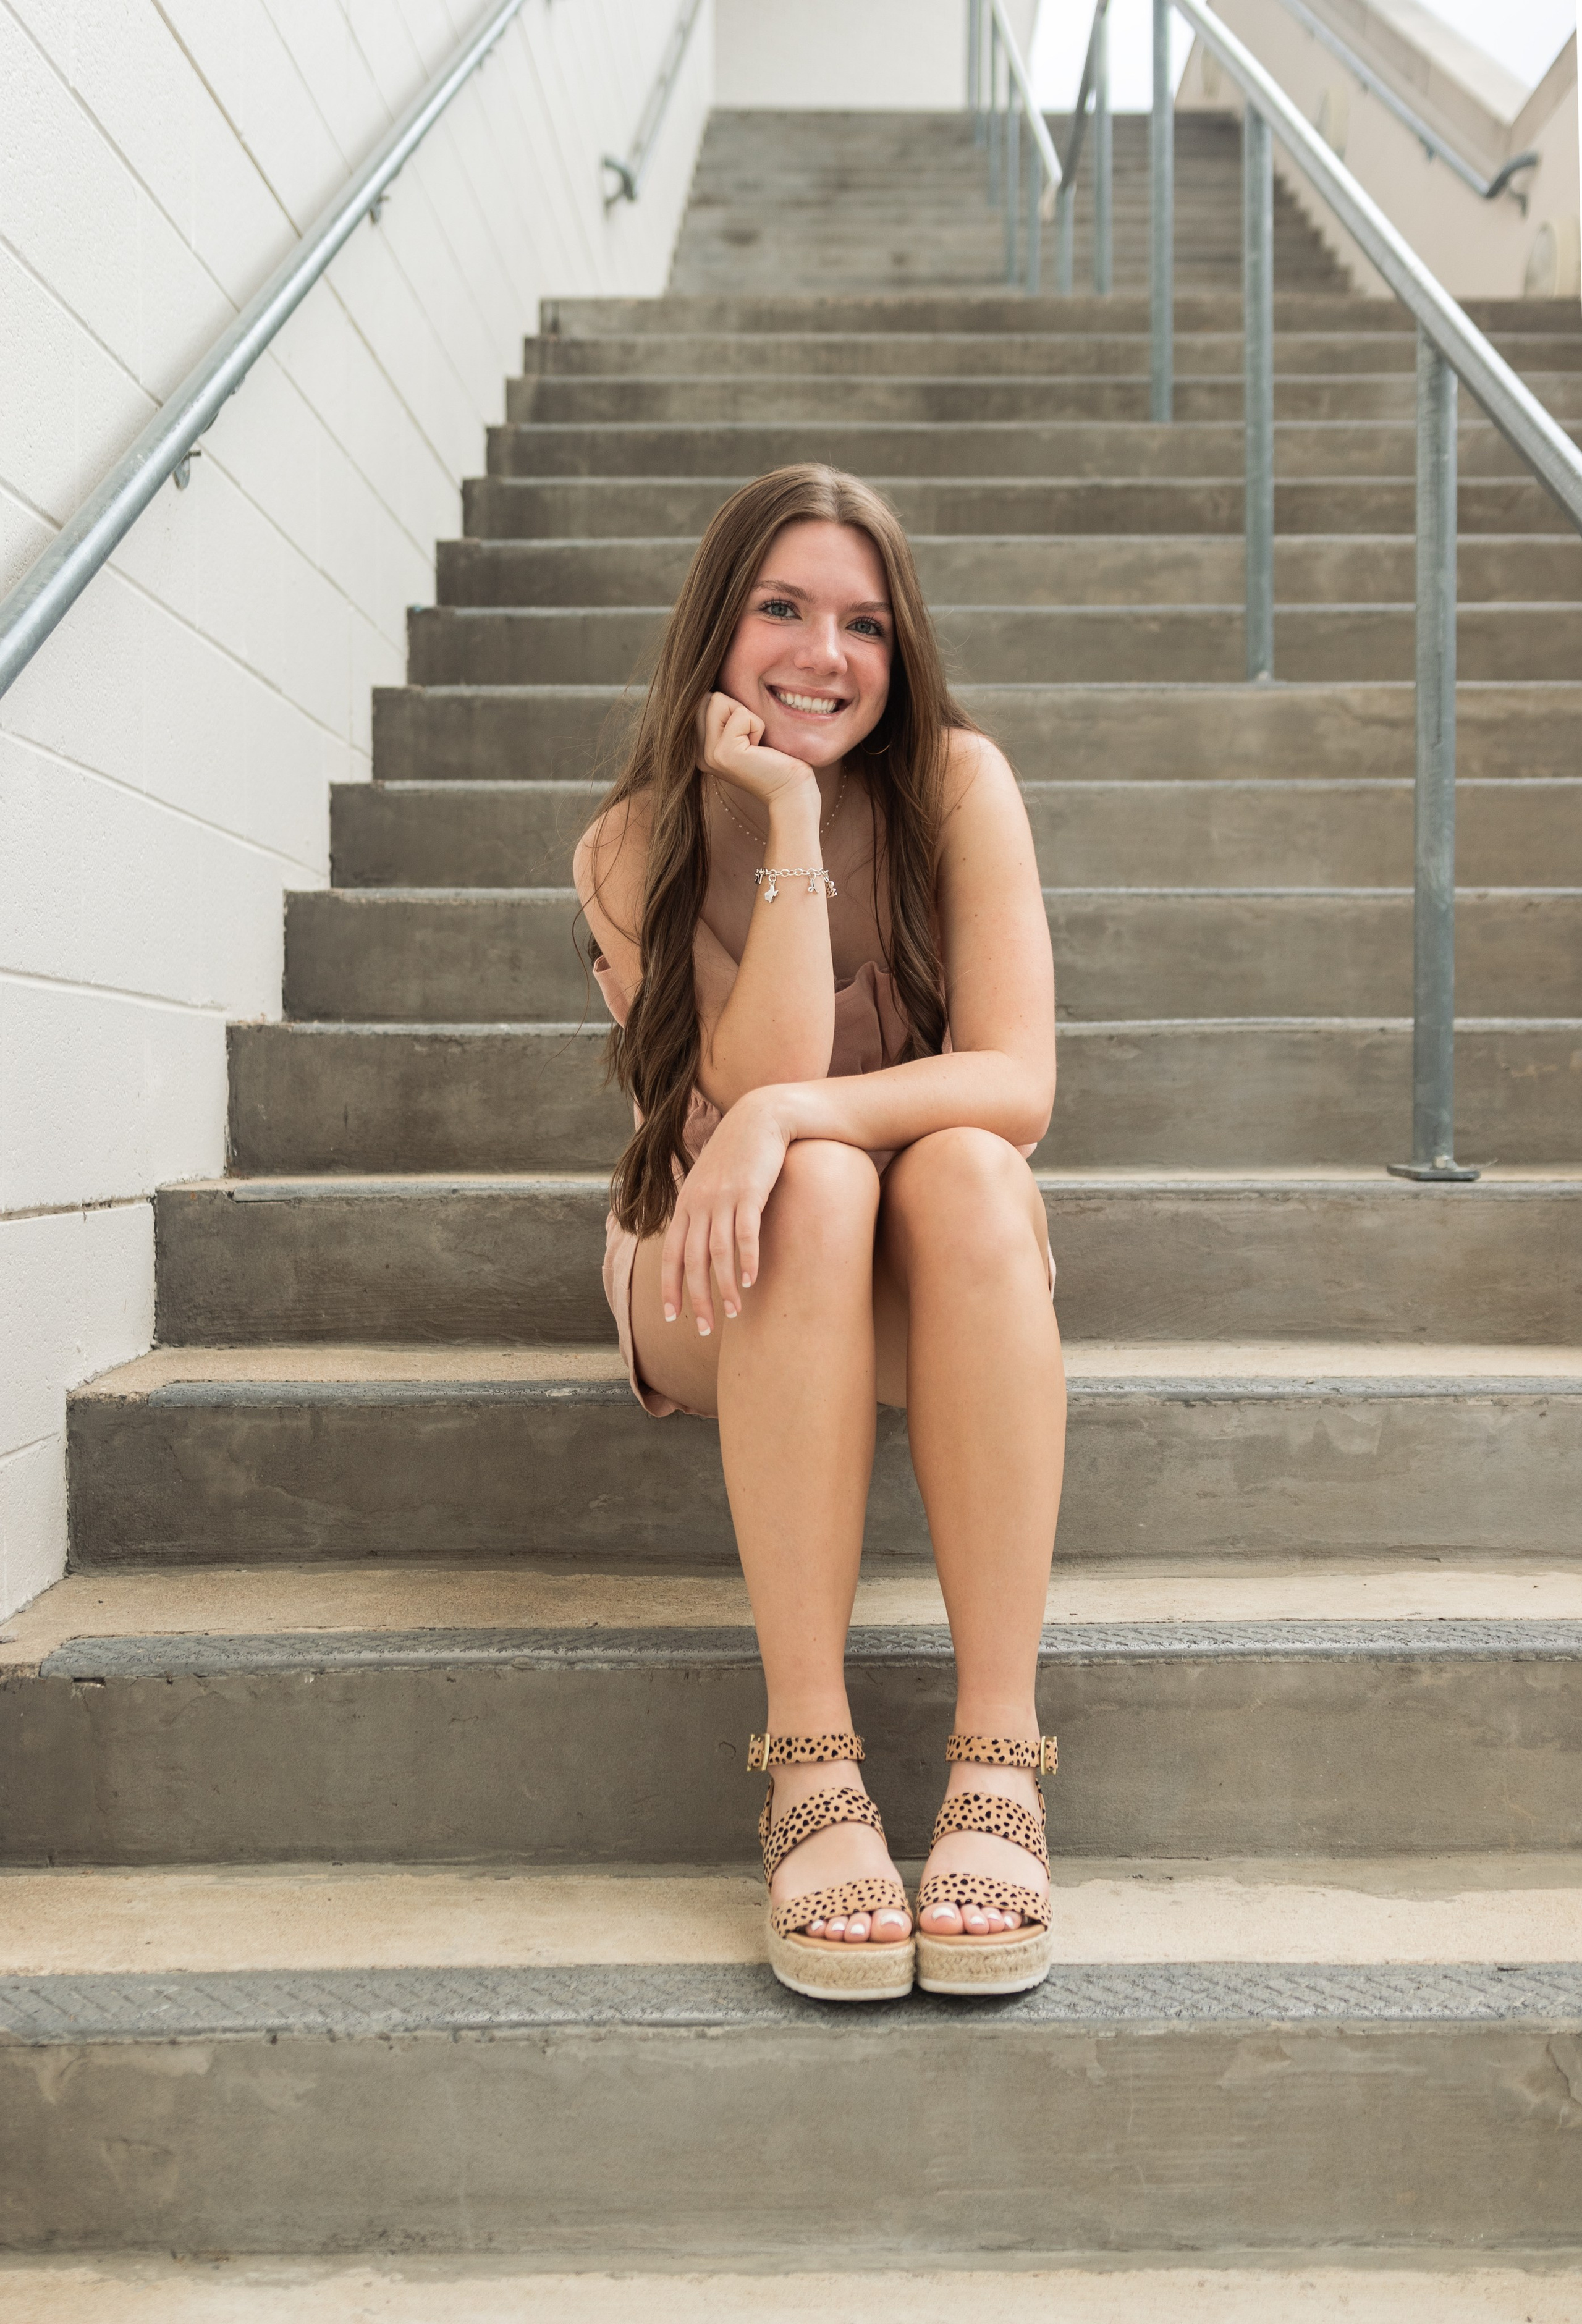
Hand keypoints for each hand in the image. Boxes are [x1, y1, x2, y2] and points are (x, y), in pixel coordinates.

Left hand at [661, 1091, 790, 1334]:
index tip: (672, 1318)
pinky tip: (750, 1281)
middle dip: (695, 1298)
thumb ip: (702, 1211)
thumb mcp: (711, 1182)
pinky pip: (744, 1233)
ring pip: (717, 1252)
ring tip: (732, 1313)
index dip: (669, 1287)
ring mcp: (722, 1197)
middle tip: (702, 1329)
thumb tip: (699, 1245)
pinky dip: (746, 1259)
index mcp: (686, 1204)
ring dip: (724, 1286)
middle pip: (691, 1260)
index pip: (671, 1254)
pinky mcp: (749, 1192)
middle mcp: (699, 1203)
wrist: (760, 1117)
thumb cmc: (738, 1154)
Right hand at [696, 692, 816, 811]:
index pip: (702, 702)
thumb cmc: (774, 759)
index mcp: (700, 748)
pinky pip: (740, 714)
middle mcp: (698, 753)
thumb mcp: (742, 733)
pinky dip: (756, 725)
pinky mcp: (724, 753)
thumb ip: (723, 716)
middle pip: (708, 698)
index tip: (745, 737)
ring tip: (754, 743)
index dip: (731, 709)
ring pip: (718, 700)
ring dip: (746, 716)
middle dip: (736, 709)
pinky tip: (759, 748)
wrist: (791, 789)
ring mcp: (708, 754)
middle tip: (750, 739)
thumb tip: (713, 690)